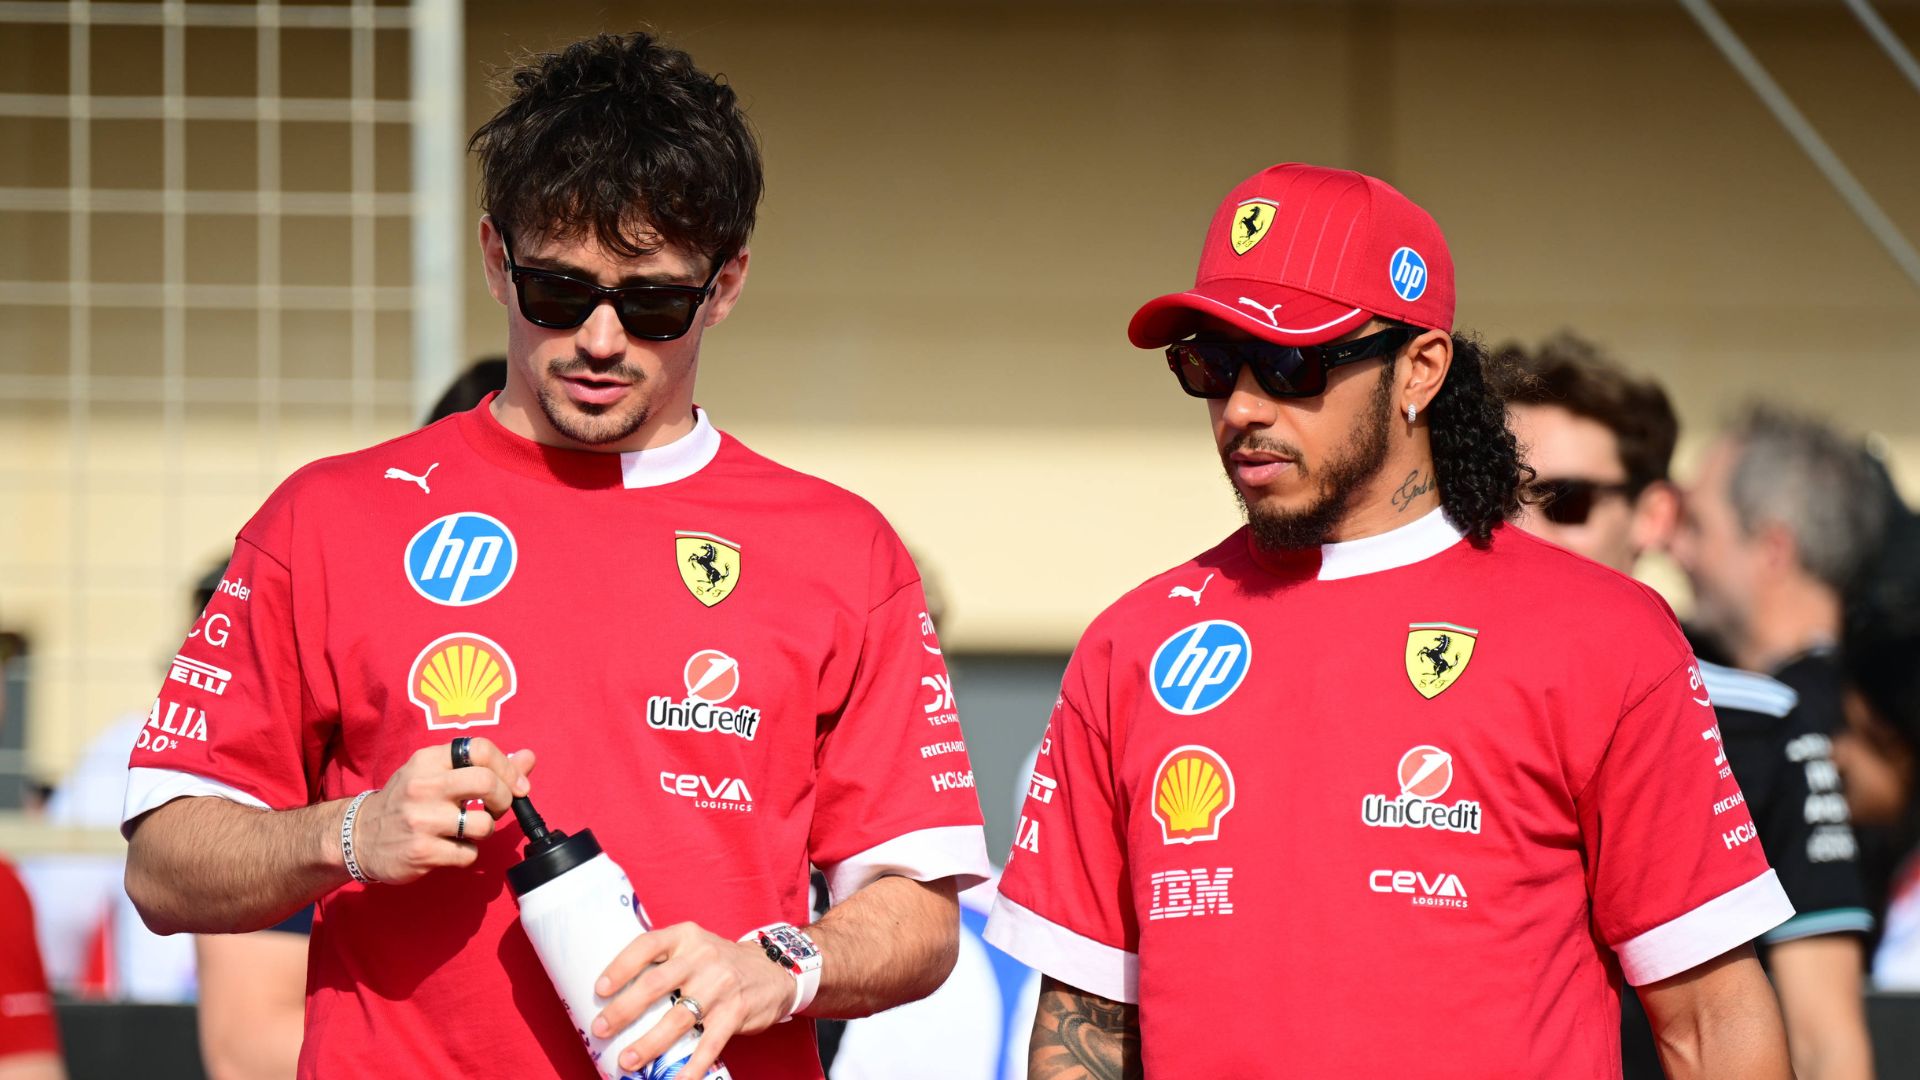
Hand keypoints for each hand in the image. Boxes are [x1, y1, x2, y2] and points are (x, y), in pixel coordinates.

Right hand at [349, 738, 534, 883]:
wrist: (358, 836)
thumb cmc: (407, 800)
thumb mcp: (437, 774)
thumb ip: (484, 766)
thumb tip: (528, 758)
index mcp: (428, 761)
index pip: (480, 749)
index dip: (507, 767)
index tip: (516, 784)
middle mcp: (424, 786)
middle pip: (488, 783)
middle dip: (505, 799)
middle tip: (497, 809)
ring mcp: (421, 820)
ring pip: (484, 825)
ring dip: (484, 831)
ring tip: (466, 830)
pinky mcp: (422, 852)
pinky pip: (468, 854)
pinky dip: (467, 853)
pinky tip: (449, 847)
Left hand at [592, 922, 795, 1076]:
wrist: (773, 971)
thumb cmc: (719, 963)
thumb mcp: (694, 947)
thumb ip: (664, 961)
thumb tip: (615, 995)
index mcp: (685, 937)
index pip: (647, 945)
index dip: (621, 967)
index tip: (599, 989)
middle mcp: (702, 957)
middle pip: (656, 984)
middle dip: (624, 1010)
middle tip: (601, 1029)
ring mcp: (720, 986)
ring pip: (678, 1018)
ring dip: (649, 1043)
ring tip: (627, 1061)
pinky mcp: (736, 1012)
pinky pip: (709, 1044)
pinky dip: (691, 1066)